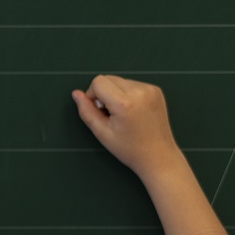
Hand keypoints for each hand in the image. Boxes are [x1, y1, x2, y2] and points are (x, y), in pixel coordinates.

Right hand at [71, 75, 187, 180]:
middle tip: (110, 115)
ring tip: (123, 114)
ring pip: (120, 81)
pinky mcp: (156, 90)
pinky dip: (127, 94)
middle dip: (104, 94)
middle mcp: (139, 92)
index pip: (98, 82)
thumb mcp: (102, 133)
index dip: (92, 96)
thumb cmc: (130, 149)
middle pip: (109, 78)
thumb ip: (86, 111)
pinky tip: (133, 111)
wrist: (158, 156)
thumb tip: (76, 94)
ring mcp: (150, 89)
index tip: (99, 111)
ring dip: (116, 94)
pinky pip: (132, 84)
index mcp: (125, 103)